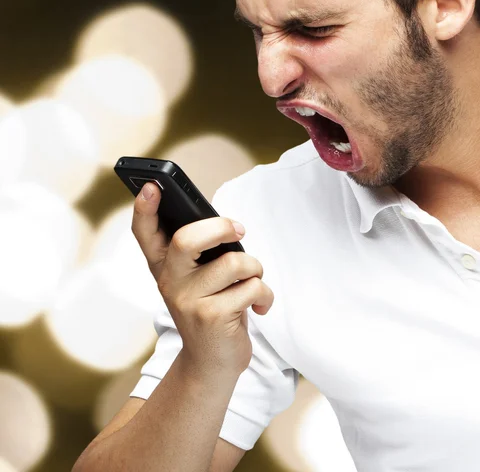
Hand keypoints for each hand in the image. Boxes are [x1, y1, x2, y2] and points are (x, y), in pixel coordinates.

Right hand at [131, 182, 273, 378]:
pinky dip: (265, 295)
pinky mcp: (212, 317)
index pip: (145, 233)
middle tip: (239, 230)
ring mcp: (188, 301)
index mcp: (165, 266)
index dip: (145, 208)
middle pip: (186, 240)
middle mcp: (169, 281)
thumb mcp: (199, 280)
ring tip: (253, 281)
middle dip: (221, 228)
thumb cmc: (213, 308)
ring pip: (234, 262)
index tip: (151, 185)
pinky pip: (252, 287)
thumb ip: (203, 253)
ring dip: (255, 267)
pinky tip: (259, 306)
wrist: (213, 363)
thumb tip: (227, 225)